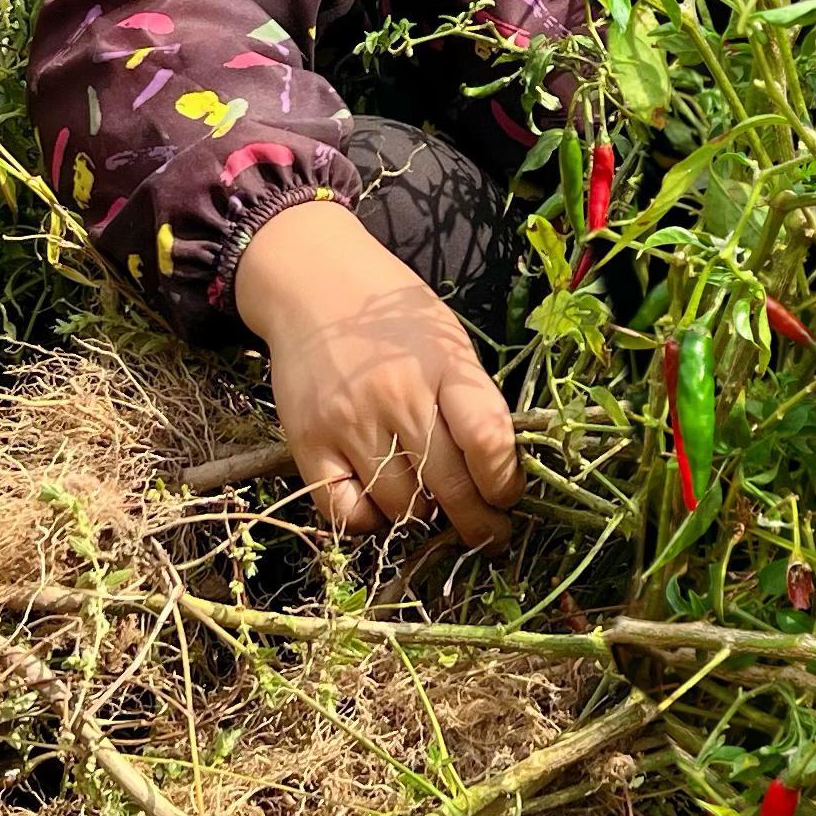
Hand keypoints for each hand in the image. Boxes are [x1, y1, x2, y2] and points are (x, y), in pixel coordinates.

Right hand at [235, 199, 522, 544]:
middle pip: (449, 487)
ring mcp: (349, 423)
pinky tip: (380, 504)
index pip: (488, 440)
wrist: (311, 283)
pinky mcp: (308, 443)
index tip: (507, 496)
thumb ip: (471, 398)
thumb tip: (496, 471)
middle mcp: (398, 396)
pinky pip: (344, 512)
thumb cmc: (390, 317)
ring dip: (423, 516)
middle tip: (486, 532)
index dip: (505, 482)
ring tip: (430, 505)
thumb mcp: (446, 340)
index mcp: (443, 366)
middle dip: (477, 522)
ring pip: (401, 507)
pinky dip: (368, 521)